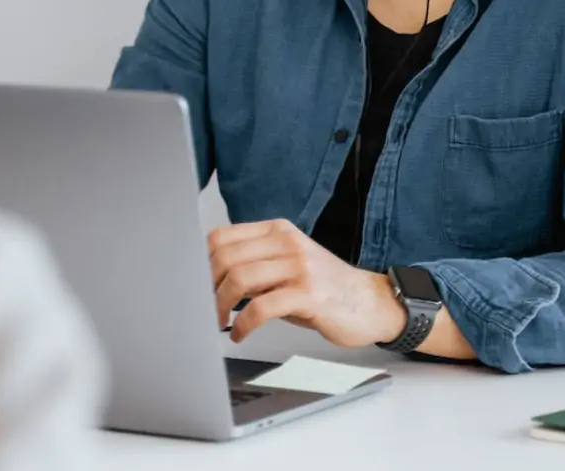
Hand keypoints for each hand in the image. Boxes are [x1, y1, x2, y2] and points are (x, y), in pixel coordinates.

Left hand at [208, 219, 406, 345]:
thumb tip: (210, 278)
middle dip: (207, 287)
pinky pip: (261, 307)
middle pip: (226, 257)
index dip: (201, 263)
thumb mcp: (287, 265)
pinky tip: (240, 334)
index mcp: (278, 230)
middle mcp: (287, 242)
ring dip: (220, 306)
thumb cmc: (324, 287)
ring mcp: (299, 266)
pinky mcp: (308, 294)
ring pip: (240, 278)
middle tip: (203, 309)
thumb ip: (255, 264)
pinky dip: (243, 324)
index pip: (222, 236)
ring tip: (219, 322)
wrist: (369, 302)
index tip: (196, 285)